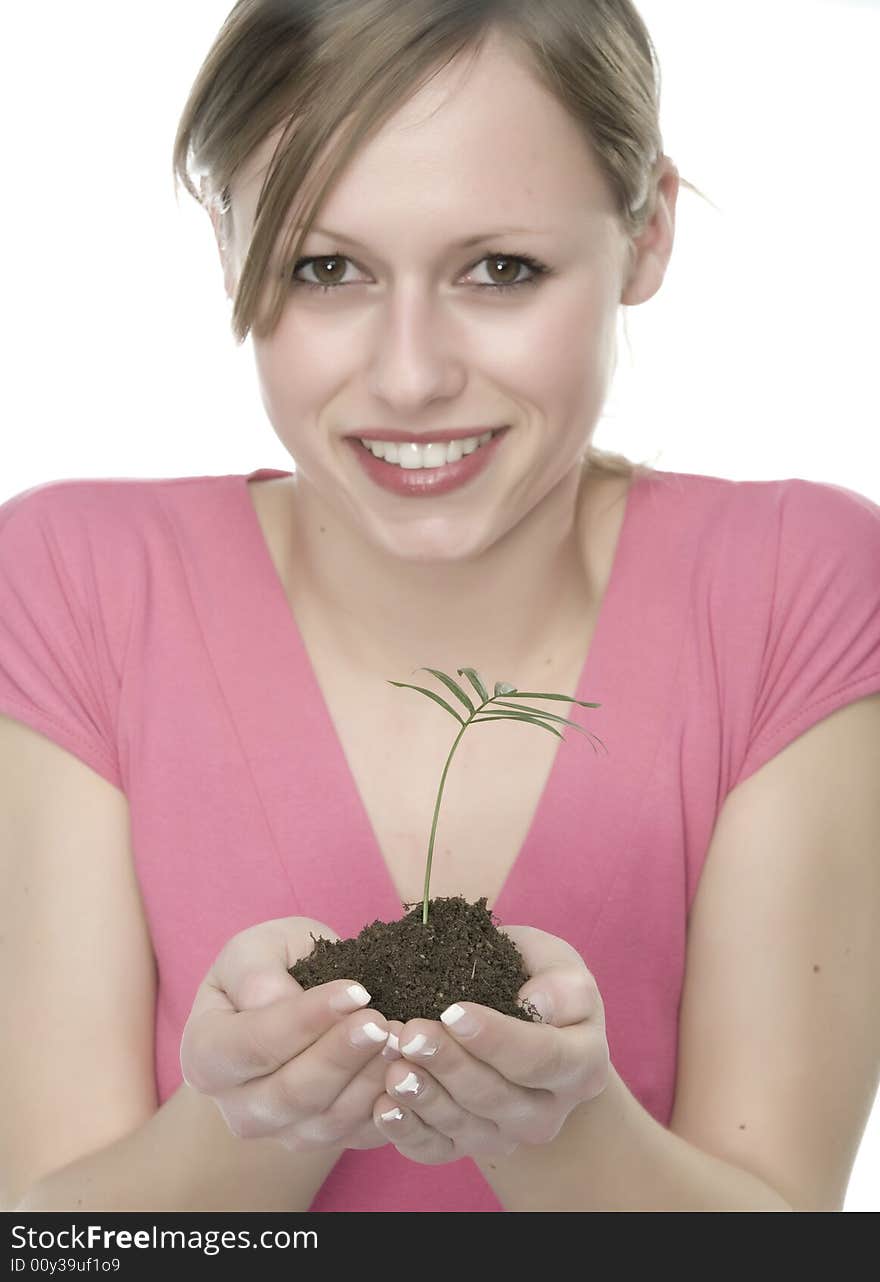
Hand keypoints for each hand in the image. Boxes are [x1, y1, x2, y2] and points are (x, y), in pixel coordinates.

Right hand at [179, 916, 405, 1151]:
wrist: (296, 999)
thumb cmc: (272, 968)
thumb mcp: (257, 948)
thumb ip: (256, 971)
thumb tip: (277, 1002)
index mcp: (206, 1054)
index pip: (253, 1045)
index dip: (305, 1021)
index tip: (356, 992)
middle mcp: (236, 1106)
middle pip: (289, 1095)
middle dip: (340, 1057)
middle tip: (382, 1022)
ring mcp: (279, 1132)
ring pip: (325, 1123)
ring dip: (368, 1082)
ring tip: (402, 1040)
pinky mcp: (322, 1141)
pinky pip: (356, 1137)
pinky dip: (385, 1107)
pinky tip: (409, 1070)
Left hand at [371, 924, 608, 1164]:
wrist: (522, 1022)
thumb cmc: (536, 981)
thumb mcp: (557, 964)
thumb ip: (560, 983)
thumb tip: (538, 1003)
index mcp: (581, 1064)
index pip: (540, 1058)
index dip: (495, 1038)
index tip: (452, 1012)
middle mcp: (550, 1110)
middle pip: (497, 1097)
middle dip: (449, 1065)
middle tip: (410, 1034)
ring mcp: (508, 1135)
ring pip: (466, 1127)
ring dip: (425, 1098)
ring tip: (392, 1067)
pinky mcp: (469, 1145)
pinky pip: (438, 1150)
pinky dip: (408, 1133)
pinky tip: (383, 1107)